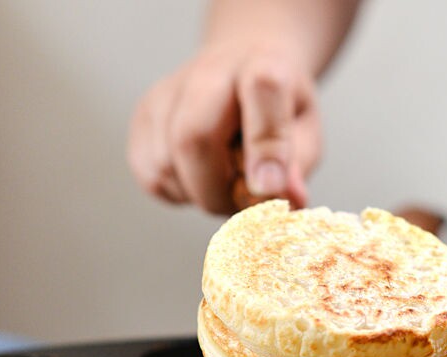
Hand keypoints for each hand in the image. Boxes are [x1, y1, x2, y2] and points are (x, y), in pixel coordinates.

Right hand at [127, 44, 321, 214]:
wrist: (239, 71)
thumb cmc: (277, 109)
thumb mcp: (304, 130)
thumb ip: (298, 165)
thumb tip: (289, 200)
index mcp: (262, 63)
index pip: (262, 90)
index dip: (265, 145)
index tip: (269, 188)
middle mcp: (207, 70)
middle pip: (193, 137)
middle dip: (217, 191)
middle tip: (240, 203)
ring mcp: (166, 93)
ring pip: (166, 166)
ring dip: (199, 195)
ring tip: (224, 184)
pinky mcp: (141, 118)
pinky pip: (152, 177)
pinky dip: (178, 193)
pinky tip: (198, 179)